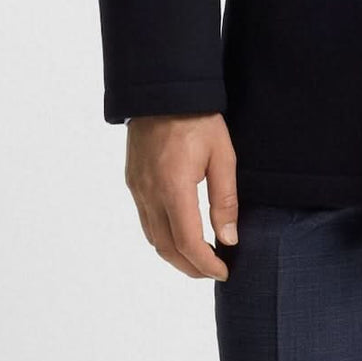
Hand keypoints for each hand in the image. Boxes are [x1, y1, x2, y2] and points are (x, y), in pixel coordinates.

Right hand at [124, 112, 238, 280]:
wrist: (163, 89)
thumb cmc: (198, 118)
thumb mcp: (222, 155)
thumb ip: (225, 199)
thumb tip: (228, 239)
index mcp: (174, 187)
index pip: (188, 243)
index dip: (206, 264)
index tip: (224, 271)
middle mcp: (150, 193)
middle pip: (167, 248)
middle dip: (191, 267)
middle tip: (214, 271)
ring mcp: (137, 188)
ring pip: (152, 238)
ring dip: (175, 255)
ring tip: (200, 258)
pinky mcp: (133, 181)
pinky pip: (145, 221)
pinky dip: (162, 237)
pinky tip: (179, 234)